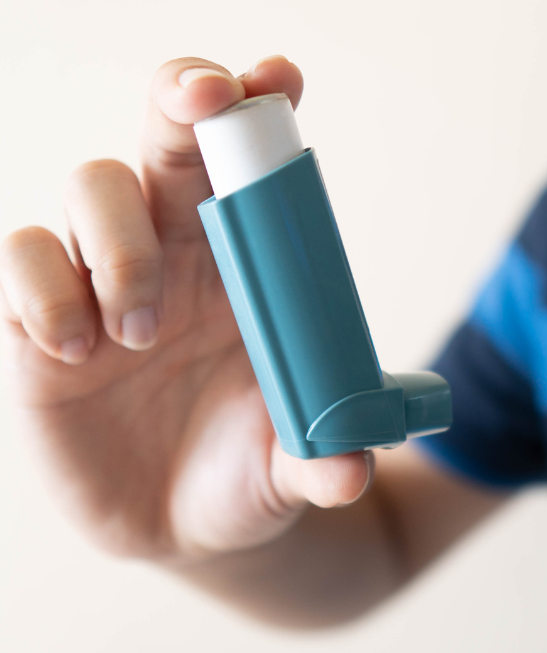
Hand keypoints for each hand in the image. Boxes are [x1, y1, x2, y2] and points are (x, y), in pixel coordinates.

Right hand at [0, 57, 371, 559]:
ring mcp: (100, 279)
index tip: (278, 80)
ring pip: (91, 185)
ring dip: (118, 244)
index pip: (247, 161)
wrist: (181, 526)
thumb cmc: (246, 471)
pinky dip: (44, 288)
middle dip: (183, 97)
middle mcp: (173, 250)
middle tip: (203, 101)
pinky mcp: (34, 324)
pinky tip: (77, 347)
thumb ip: (321, 459)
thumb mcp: (288, 467)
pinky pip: (21, 256)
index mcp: (246, 262)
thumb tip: (350, 471)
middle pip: (166, 133)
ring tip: (139, 334)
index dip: (257, 106)